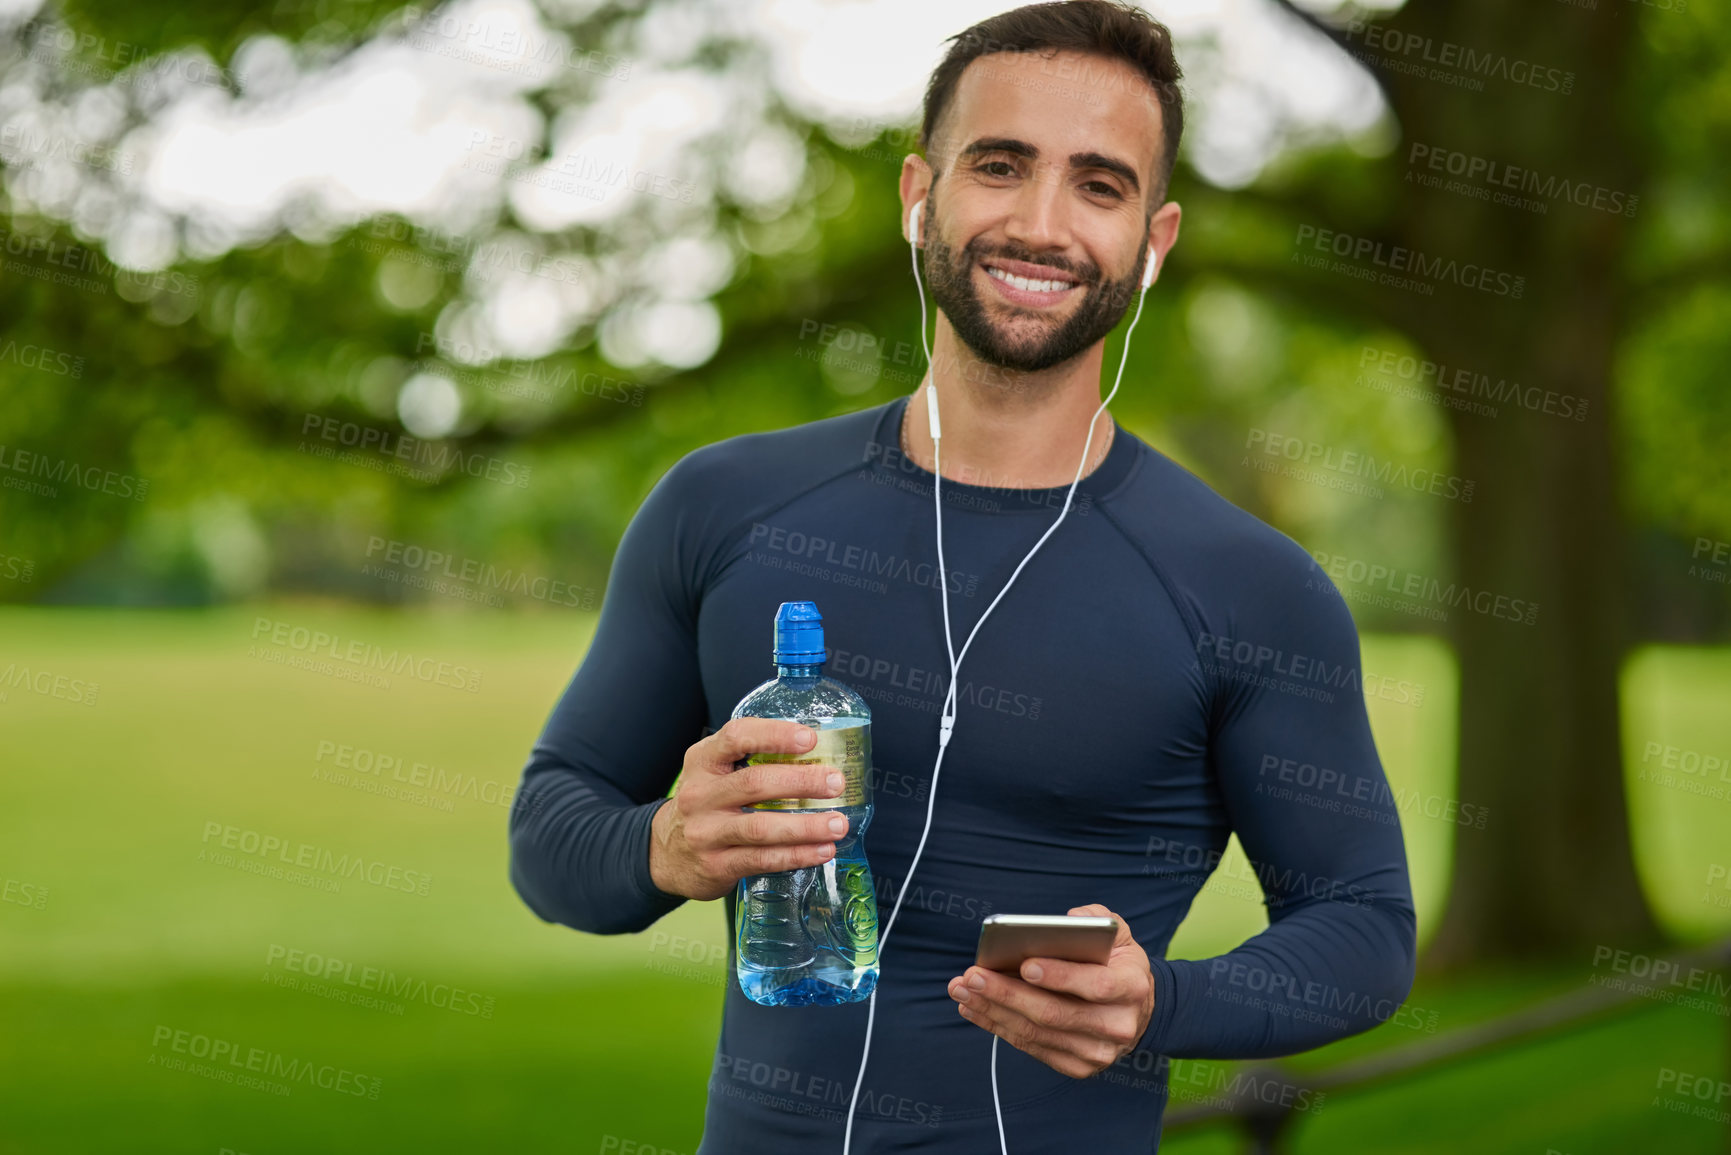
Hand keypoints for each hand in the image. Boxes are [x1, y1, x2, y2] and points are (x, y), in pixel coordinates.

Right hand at [648, 718, 849, 901]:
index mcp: (703, 760)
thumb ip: (751, 760)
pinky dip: (796, 855)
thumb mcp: (714, 772)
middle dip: (801, 782)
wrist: (665, 853)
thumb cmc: (706, 804)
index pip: (736, 737)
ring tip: (838, 823)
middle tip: (836, 783)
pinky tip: (822, 851)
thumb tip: (818, 753)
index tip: (810, 738)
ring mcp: (706, 832)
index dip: (774, 735)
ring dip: (805, 826)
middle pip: (754, 783)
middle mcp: (699, 793)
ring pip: (760, 827)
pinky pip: (762, 860)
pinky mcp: (716, 865)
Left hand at [947, 904, 1154, 1078]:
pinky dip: (998, 1027)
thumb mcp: (1119, 934)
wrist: (1137, 1010)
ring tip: (963, 990)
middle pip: (1055, 1013)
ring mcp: (1098, 1052)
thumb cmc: (1117, 964)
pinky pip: (1031, 1047)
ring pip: (1037, 1033)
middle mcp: (1118, 1025)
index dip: (1060, 976)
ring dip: (993, 1012)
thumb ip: (1097, 919)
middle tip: (973, 976)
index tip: (1024, 964)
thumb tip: (1064, 921)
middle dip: (1008, 994)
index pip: (1096, 985)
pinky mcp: (1078, 1066)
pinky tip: (975, 1008)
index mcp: (1132, 987)